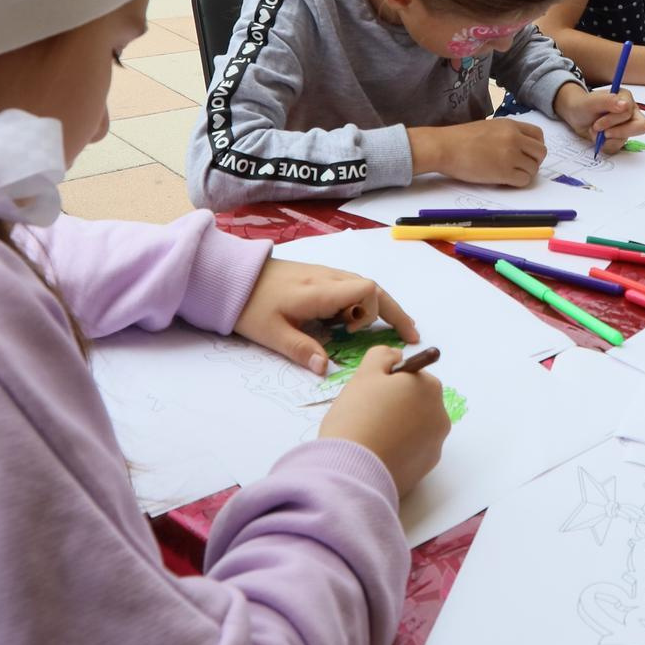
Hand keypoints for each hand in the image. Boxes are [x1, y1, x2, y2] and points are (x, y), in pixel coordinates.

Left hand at [234, 258, 418, 372]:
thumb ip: (301, 349)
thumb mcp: (271, 333)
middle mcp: (329, 278)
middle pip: (374, 288)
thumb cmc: (250, 304)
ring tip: (392, 330)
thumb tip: (326, 368)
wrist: (232, 276)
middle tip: (412, 336)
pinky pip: (351, 288)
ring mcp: (325, 276)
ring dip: (379, 308)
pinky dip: (365, 304)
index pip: (367, 290)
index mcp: (320, 291)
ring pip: (364, 287)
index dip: (371, 313)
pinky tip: (359, 321)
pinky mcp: (319, 278)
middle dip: (395, 312)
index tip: (352, 334)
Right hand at [318, 345, 450, 499]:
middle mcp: (440, 415)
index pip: (410, 377)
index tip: (369, 396)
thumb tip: (396, 356)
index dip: (386, 383)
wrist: (352, 471)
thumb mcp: (365, 373)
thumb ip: (383, 355)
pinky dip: (398, 451)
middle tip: (366, 416)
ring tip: (370, 438)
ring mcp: (435, 445)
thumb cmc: (357, 416)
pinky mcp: (425, 470)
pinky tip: (377, 455)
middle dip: (395, 406)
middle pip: (415, 403)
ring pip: (414, 428)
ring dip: (397, 429)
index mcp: (429, 388)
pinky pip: (411, 452)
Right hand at [409, 117, 546, 185]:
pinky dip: (518, 183)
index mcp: (510, 125)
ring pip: (534, 168)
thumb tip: (519, 147)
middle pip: (541, 152)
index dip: (535, 147)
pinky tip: (505, 180)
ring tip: (510, 174)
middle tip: (521, 166)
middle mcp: (514, 138)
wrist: (444, 147)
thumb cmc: (460, 138)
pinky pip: (523, 181)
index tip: (527, 154)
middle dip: (534, 161)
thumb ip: (506, 134)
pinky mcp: (503, 172)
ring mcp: (510, 155)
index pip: (538, 135)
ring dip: (525, 173)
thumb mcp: (489, 127)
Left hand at [557, 81, 644, 144]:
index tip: (598, 123)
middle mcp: (630, 112)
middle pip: (639, 127)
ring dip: (606, 138)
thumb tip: (626, 105)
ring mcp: (626, 126)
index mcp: (626, 99)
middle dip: (615, 131)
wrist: (575, 116)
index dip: (614, 120)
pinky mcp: (620, 138)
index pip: (630, 113)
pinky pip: (617, 147)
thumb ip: (608, 101)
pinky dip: (604, 145)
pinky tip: (598, 137)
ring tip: (595, 130)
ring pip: (625, 139)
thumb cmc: (584, 105)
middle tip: (597, 128)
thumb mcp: (591, 101)